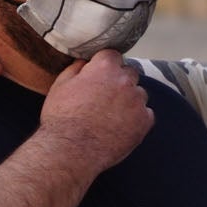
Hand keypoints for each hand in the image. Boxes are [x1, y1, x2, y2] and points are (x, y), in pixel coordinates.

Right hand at [40, 50, 152, 173]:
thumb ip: (76, 68)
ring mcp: (137, 101)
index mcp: (105, 67)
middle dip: (119, 82)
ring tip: (112, 116)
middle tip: (105, 98)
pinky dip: (137, 119)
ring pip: (139, 94)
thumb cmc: (61, 118)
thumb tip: (85, 63)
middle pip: (129, 73)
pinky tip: (121, 128)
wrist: (71, 150)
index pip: (112, 55)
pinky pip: (146, 114)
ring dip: (129, 100)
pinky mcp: (144, 122)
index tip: (99, 76)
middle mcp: (125, 80)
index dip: (104, 66)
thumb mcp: (60, 86)